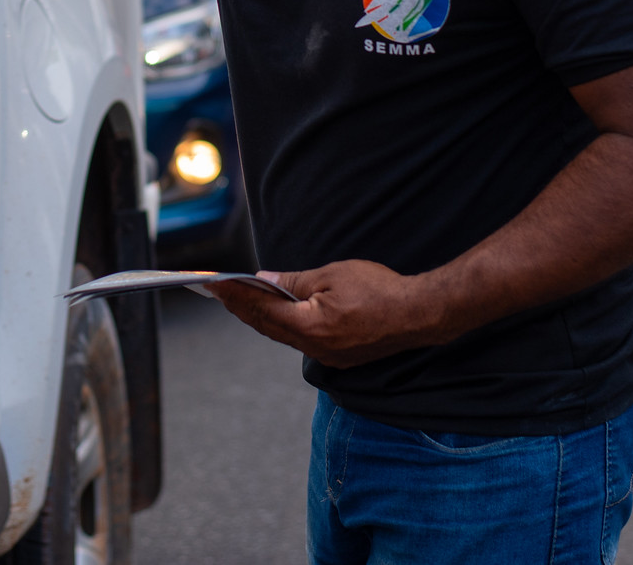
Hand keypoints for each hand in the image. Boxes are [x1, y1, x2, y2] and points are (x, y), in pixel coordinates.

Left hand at [209, 260, 443, 368]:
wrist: (418, 315)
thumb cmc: (378, 290)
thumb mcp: (332, 275)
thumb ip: (294, 281)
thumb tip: (264, 280)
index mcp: (309, 326)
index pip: (262, 309)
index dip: (235, 295)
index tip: (214, 284)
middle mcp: (314, 347)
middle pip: (267, 326)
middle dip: (241, 307)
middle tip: (218, 291)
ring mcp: (327, 355)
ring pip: (283, 336)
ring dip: (260, 318)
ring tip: (239, 302)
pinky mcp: (339, 357)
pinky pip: (301, 341)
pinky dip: (283, 326)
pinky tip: (276, 315)